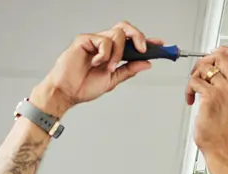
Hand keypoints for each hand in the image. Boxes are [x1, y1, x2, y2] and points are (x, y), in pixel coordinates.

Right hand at [31, 22, 162, 116]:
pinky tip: (97, 63)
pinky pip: (103, 40)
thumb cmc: (83, 86)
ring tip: (110, 67)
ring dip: (118, 53)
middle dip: (138, 36)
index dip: (146, 41)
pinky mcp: (84, 39)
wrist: (67, 92)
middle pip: (126, 28)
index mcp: (112, 53)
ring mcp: (95, 41)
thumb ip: (129, 70)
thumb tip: (146, 63)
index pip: (131, 41)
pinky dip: (104, 54)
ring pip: (117, 34)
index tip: (160, 44)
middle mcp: (105, 44)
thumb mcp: (113, 80)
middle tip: (143, 49)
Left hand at [185, 47, 227, 154]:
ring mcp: (222, 90)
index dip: (224, 51)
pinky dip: (188, 89)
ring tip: (193, 90)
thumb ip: (226, 86)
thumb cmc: (222, 127)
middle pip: (220, 55)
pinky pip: (194, 81)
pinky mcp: (210, 96)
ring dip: (193, 77)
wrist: (219, 144)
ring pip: (203, 68)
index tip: (212, 57)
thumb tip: (212, 72)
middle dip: (204, 60)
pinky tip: (190, 99)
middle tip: (198, 72)